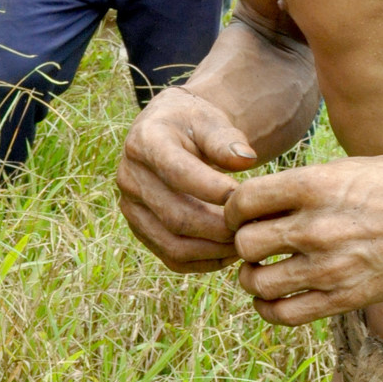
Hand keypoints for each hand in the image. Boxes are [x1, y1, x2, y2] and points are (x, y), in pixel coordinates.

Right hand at [117, 86, 257, 272]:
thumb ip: (225, 139)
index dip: (211, 188)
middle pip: (175, 215)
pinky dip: (204, 261)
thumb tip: (245, 159)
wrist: (169, 131)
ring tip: (245, 241)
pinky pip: (172, 258)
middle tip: (253, 226)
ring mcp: (131, 208)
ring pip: (172, 244)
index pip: (177, 172)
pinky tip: (231, 252)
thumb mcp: (210, 119)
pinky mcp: (141, 229)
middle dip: (219, 226)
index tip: (243, 196)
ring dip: (214, 250)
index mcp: (145, 141)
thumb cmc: (195, 123)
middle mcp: (129, 177)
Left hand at [223, 155, 382, 324]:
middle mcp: (318, 226)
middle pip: (245, 243)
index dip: (233, 209)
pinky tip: (274, 296)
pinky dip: (268, 307)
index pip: (243, 201)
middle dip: (242, 244)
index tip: (242, 214)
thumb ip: (305, 182)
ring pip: (257, 282)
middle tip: (252, 243)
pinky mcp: (344, 298)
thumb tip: (262, 197)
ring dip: (253, 277)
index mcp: (316, 184)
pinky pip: (284, 314)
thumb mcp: (350, 167)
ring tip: (263, 270)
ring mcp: (331, 267)